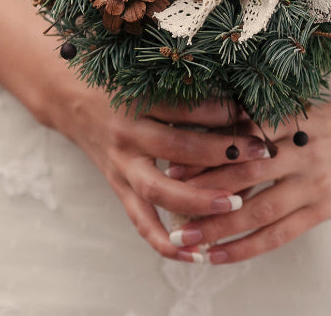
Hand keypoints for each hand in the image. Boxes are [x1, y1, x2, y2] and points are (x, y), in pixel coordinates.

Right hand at [44, 81, 270, 258]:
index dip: (222, 113)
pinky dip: (166, 242)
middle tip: (261, 156)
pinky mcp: (118, 187)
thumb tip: (238, 98)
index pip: (186, 109)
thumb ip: (184, 88)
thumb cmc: (118, 83)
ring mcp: (121, 166)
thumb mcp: (146, 76)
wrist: (69, 99)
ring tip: (236, 204)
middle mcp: (128, 136)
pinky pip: (142, 222)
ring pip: (160, 190)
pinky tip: (194, 254)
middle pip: (179, 149)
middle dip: (223, 154)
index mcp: (137, 102)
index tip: (256, 115)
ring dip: (200, 200)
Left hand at [166, 85, 330, 263]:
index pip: (242, 141)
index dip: (206, 156)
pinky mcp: (321, 211)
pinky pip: (279, 235)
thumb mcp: (291, 112)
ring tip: (186, 240)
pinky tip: (218, 256)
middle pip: (247, 177)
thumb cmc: (320, 123)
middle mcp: (301, 154)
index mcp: (290, 124)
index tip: (172, 168)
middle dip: (205, 194)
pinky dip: (246, 247)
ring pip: (260, 211)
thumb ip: (256, 126)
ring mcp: (313, 185)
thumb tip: (203, 141)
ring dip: (220, 228)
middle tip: (167, 206)